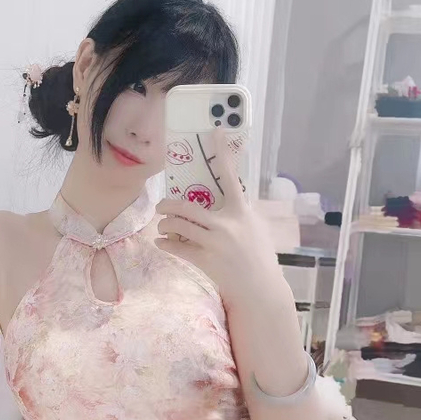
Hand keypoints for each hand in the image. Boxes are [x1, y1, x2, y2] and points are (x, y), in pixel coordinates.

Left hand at [155, 127, 284, 309]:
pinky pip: (176, 247)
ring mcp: (214, 243)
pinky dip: (165, 243)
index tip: (215, 130)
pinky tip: (162, 242)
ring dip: (165, 224)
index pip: (230, 175)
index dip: (222, 151)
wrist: (259, 288)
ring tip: (164, 226)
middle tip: (162, 206)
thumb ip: (240, 210)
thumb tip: (226, 195)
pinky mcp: (204, 260)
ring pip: (177, 225)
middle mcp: (226, 224)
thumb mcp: (256, 226)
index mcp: (241, 211)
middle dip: (168, 205)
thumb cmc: (259, 256)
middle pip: (186, 206)